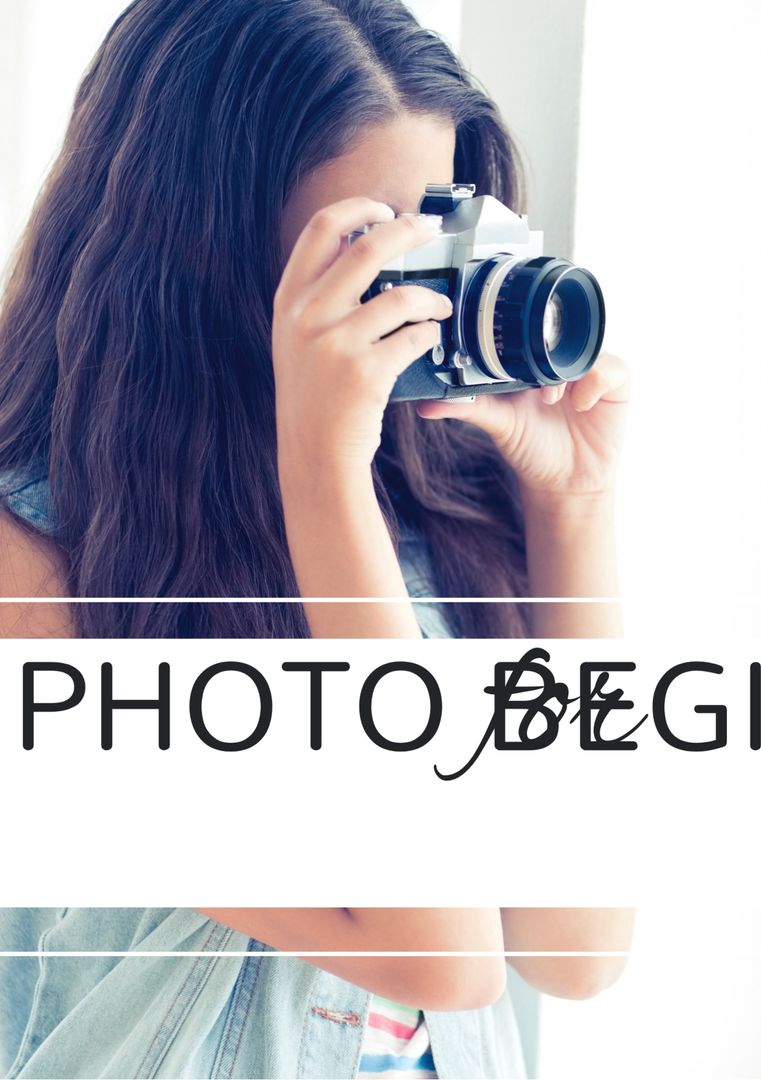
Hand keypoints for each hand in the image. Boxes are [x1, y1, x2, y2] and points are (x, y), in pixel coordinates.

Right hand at [273, 197, 450, 478]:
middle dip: (408, 230)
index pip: (320, 228)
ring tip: (441, 303)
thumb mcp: (296, 340)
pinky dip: (430, 334)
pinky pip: (414, 337)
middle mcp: (308, 316)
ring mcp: (336, 344)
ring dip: (431, 295)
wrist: (313, 454)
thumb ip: (318, 298)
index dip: (358, 207)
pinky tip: (431, 338)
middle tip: (431, 231)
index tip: (384, 208)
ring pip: (401, 295)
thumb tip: (362, 249)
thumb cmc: (313, 396)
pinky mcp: (366, 373)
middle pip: (368, 245)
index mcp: (289, 300)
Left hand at [416, 352, 628, 502]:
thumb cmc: (530, 448)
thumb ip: (466, 407)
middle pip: (561, 331)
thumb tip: (425, 404)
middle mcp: (563, 357)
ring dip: (567, 370)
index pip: (528, 329)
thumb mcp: (497, 424)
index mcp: (532, 359)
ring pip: (585, 346)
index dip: (518, 331)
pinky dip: (593, 384)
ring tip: (550, 397)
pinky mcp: (616, 383)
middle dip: (545, 350)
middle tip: (531, 379)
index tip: (503, 341)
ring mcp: (591, 367)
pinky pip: (610, 368)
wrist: (564, 483)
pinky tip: (578, 406)